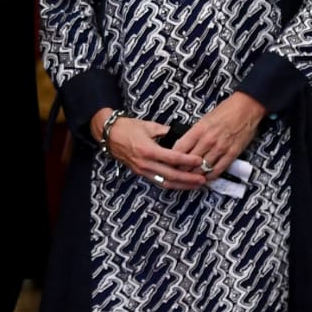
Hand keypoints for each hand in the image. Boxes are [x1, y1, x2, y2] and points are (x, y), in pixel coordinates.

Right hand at [88, 108, 205, 190]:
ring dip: (182, 185)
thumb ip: (166, 131)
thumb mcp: (148, 125)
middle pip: (171, 175)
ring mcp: (142, 170)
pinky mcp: (140, 173)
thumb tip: (181, 134)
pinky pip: (158, 181)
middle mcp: (145, 163)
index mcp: (148, 149)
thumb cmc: (127, 127)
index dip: (187, 160)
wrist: (109, 134)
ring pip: (165, 182)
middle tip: (203, 179)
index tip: (200, 160)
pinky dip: (171, 184)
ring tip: (195, 185)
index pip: (172, 158)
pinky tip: (181, 184)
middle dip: (188, 178)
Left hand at [178, 92, 264, 179]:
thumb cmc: (226, 111)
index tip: (169, 162)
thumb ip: (194, 132)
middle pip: (189, 161)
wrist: (247, 107)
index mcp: (199, 129)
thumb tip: (183, 145)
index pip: (180, 148)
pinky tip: (205, 178)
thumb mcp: (205, 118)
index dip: (172, 158)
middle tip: (176, 174)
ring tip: (189, 178)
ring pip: (202, 168)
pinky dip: (210, 176)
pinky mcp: (232, 154)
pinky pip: (218, 170)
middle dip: (181, 169)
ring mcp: (220, 148)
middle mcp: (208, 140)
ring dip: (194, 175)